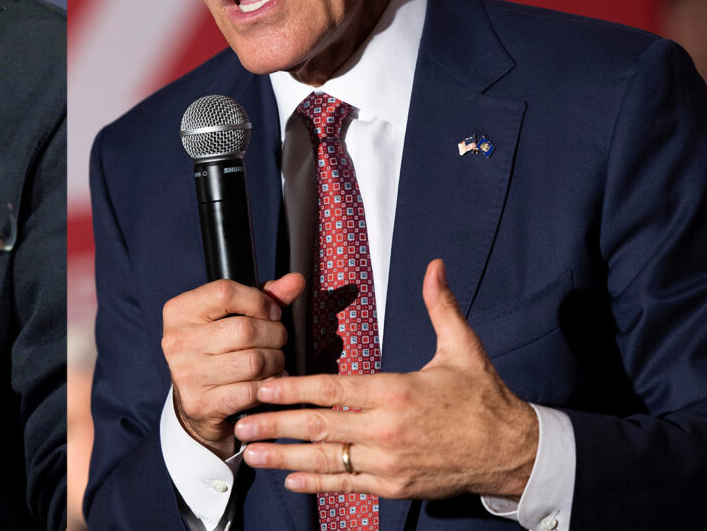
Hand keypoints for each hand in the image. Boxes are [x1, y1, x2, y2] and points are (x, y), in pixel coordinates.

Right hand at [162, 273, 304, 457]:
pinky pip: (251, 391)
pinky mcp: (200, 403)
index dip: (259, 301)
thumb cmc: (217, 351)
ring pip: (253, 361)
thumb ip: (263, 297)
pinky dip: (268, 386)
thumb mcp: (231, 317)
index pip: (225, 292)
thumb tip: (296, 280)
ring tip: (275, 361)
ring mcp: (186, 374)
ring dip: (275, 362)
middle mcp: (176, 341)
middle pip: (245, 329)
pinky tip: (268, 382)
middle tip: (278, 340)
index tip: (272, 312)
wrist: (197, 403)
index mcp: (179, 311)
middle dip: (275, 334)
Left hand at [234, 259, 537, 499]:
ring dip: (284, 457)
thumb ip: (441, 306)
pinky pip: (347, 484)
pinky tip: (291, 478)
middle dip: (274, 424)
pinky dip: (317, 482)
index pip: (332, 389)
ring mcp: (389, 463)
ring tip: (251, 453)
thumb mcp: (463, 348)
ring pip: (326, 460)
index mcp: (396, 392)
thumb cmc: (485, 400)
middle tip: (242, 421)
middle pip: (319, 427)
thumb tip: (434, 267)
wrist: (513, 453)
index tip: (262, 386)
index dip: (293, 388)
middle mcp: (387, 430)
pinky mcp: (395, 487)